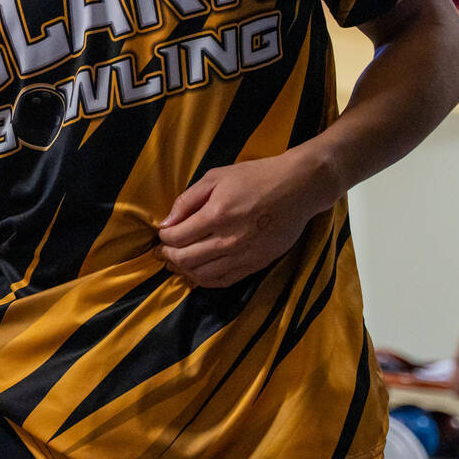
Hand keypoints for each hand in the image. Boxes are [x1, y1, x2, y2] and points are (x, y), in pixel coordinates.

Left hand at [156, 156, 320, 287]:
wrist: (297, 188)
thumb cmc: (254, 177)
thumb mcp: (216, 177)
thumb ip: (187, 200)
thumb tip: (166, 222)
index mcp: (216, 215)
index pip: (177, 238)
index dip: (163, 239)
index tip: (162, 234)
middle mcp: (228, 240)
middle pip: (186, 260)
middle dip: (168, 257)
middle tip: (162, 251)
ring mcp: (244, 256)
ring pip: (203, 275)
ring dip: (184, 271)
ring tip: (176, 263)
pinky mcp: (257, 265)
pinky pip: (224, 281)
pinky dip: (205, 280)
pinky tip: (198, 272)